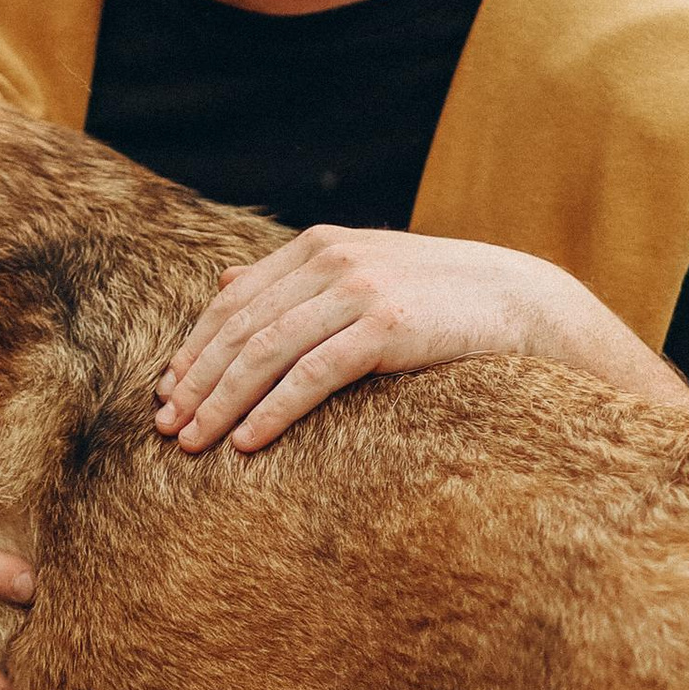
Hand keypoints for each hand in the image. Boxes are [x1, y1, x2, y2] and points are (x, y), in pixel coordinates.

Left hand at [156, 227, 586, 452]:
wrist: (522, 302)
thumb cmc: (437, 297)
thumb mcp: (361, 272)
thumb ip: (293, 278)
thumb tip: (223, 283)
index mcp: (317, 247)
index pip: (232, 301)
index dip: (194, 348)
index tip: (166, 393)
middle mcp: (330, 261)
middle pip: (240, 328)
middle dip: (196, 381)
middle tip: (166, 428)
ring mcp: (358, 291)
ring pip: (264, 352)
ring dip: (221, 402)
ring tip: (193, 443)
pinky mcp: (385, 327)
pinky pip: (312, 375)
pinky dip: (272, 411)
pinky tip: (248, 442)